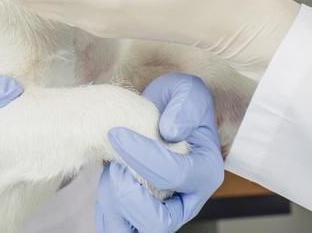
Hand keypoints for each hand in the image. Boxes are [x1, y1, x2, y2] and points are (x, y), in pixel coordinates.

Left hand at [97, 74, 223, 232]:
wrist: (158, 114)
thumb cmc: (175, 104)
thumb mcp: (187, 92)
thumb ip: (185, 107)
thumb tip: (171, 132)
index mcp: (205, 170)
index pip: (174, 174)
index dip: (142, 155)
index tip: (117, 133)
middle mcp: (188, 199)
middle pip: (158, 221)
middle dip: (128, 193)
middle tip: (115, 164)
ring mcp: (165, 210)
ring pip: (137, 229)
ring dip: (114, 204)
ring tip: (110, 171)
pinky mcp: (143, 214)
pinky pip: (121, 228)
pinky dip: (106, 213)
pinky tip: (105, 182)